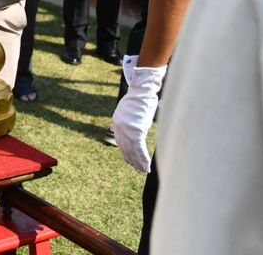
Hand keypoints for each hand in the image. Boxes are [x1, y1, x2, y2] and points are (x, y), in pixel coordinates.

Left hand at [112, 56, 166, 172]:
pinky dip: (142, 159)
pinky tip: (145, 166)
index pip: (120, 142)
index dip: (126, 152)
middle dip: (132, 160)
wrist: (141, 92)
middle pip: (125, 148)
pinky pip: (139, 149)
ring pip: (132, 151)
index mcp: (117, 123)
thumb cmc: (137, 99)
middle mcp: (120, 129)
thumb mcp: (127, 111)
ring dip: (138, 163)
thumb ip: (127, 122)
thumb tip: (132, 131)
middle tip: (137, 169)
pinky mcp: (137, 132)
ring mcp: (128, 131)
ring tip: (143, 170)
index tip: (130, 160)